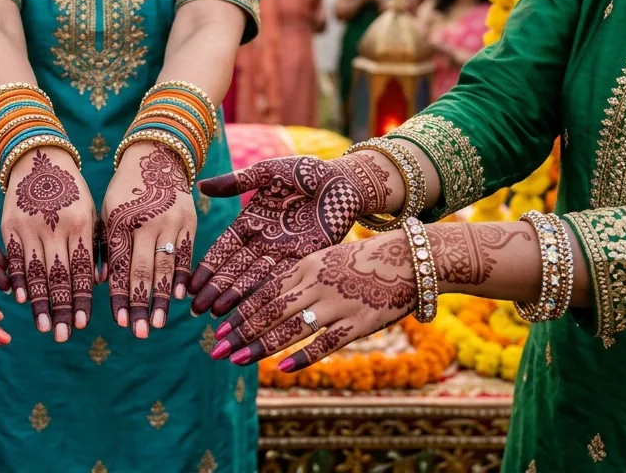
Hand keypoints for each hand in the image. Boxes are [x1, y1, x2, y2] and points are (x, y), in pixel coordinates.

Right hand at [2, 147, 94, 341]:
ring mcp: (29, 225)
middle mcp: (54, 225)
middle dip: (61, 308)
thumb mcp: (91, 212)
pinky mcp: (8, 225)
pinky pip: (13, 258)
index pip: (81, 268)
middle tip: (62, 336)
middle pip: (57, 275)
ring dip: (40, 303)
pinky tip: (21, 300)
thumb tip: (99, 283)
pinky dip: (17, 280)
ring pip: (35, 271)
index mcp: (81, 222)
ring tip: (45, 327)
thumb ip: (95, 246)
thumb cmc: (73, 191)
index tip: (81, 324)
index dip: (81, 298)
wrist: (38, 158)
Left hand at [101, 142, 195, 337]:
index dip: (119, 295)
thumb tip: (102, 282)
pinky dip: (183, 276)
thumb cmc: (125, 188)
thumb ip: (106, 245)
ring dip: (161, 299)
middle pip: (142, 271)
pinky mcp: (190, 220)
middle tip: (140, 333)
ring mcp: (170, 221)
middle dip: (140, 305)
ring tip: (158, 323)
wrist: (158, 154)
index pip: (119, 265)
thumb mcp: (107, 211)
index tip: (118, 322)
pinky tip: (182, 298)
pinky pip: (186, 254)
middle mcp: (145, 221)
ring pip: (166, 267)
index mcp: (120, 220)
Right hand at [189, 155, 392, 316]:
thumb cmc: (305, 172)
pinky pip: (283, 279)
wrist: (344, 180)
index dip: (207, 266)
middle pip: (235, 269)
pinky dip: (266, 295)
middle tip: (195, 309)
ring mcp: (284, 252)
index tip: (189, 284)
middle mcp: (264, 241)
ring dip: (236, 298)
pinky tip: (251, 310)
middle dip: (215, 290)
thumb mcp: (268, 172)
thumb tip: (200, 186)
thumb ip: (237, 181)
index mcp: (251, 221)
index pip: (224, 248)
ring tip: (217, 315)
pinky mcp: (307, 259)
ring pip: (255, 279)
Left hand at [207, 232, 414, 370]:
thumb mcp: (324, 257)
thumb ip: (297, 275)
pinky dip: (303, 356)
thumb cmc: (363, 259)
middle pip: (270, 311)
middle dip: (240, 331)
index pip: (264, 291)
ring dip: (261, 346)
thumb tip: (266, 295)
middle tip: (216, 349)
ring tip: (238, 360)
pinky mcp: (359, 323)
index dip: (238, 311)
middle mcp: (317, 284)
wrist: (410, 259)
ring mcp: (338, 304)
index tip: (217, 327)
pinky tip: (282, 368)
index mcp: (305, 265)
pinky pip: (326, 343)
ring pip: (291, 328)